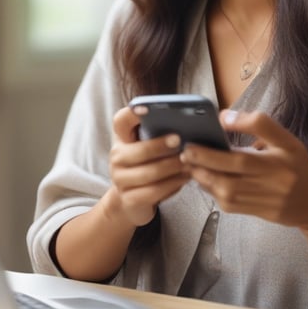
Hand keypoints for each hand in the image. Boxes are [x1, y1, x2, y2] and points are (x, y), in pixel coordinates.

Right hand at [106, 105, 189, 227]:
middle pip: (138, 150)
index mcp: (122, 138)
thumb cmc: (147, 165)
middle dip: (160, 145)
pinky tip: (185, 179)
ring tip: (190, 162)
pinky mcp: (128, 199)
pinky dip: (172, 184)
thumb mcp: (149, 147)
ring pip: (149, 173)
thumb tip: (189, 123)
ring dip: (172, 167)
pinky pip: (153, 192)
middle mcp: (117, 157)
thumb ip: (161, 134)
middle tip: (180, 140)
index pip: (121, 121)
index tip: (146, 108)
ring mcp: (120, 179)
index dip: (132, 114)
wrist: (131, 200)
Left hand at [179, 110, 307, 227]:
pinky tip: (203, 179)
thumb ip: (258, 124)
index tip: (199, 139)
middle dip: (204, 165)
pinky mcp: (256, 214)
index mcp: (278, 164)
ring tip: (190, 164)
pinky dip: (212, 192)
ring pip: (226, 194)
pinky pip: (228, 205)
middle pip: (230, 178)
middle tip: (186, 152)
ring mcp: (262, 203)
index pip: (244, 158)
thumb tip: (224, 117)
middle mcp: (270, 186)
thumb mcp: (287, 140)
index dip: (219, 150)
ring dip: (204, 180)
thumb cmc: (297, 166)